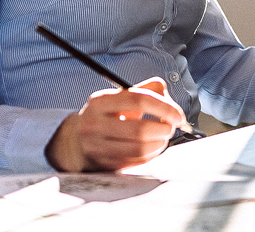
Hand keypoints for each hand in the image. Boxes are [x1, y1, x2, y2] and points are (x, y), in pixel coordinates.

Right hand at [45, 77, 187, 171]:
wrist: (76, 141)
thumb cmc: (105, 116)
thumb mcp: (118, 97)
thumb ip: (145, 89)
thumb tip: (167, 94)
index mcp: (100, 101)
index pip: (138, 100)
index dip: (164, 107)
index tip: (178, 114)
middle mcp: (94, 124)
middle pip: (140, 129)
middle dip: (164, 128)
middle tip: (171, 126)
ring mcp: (97, 147)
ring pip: (140, 148)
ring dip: (160, 143)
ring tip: (163, 137)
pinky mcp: (104, 164)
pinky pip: (136, 162)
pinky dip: (152, 155)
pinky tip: (153, 147)